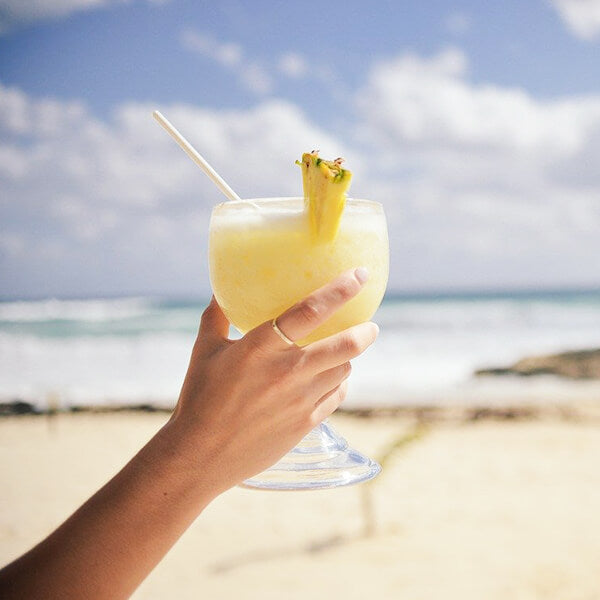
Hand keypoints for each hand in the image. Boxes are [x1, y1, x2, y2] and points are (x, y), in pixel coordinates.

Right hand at [167, 267, 378, 495]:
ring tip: (345, 352)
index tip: (360, 275)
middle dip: (365, 331)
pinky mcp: (305, 424)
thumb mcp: (203, 350)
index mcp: (261, 347)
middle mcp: (288, 371)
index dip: (341, 289)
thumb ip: (216, 316)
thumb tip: (219, 288)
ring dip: (349, 358)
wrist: (200, 456)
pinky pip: (335, 397)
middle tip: (370, 324)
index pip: (311, 310)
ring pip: (343, 371)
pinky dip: (338, 384)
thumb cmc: (198, 399)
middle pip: (345, 345)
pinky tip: (332, 380)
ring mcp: (300, 400)